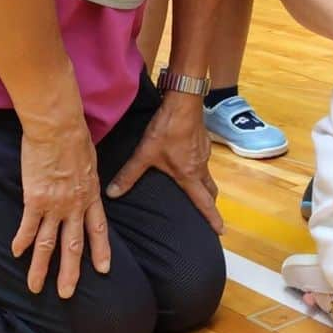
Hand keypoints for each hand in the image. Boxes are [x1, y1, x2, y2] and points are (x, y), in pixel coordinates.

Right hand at [12, 109, 110, 298]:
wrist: (60, 128)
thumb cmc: (76, 138)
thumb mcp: (91, 162)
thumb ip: (87, 181)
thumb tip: (84, 186)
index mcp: (91, 194)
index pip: (98, 228)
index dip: (101, 249)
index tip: (104, 268)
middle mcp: (75, 204)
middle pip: (73, 244)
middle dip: (70, 271)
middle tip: (67, 293)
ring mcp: (55, 204)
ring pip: (47, 243)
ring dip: (41, 267)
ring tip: (35, 286)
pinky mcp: (35, 199)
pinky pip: (28, 226)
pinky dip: (21, 241)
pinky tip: (16, 253)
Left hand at [105, 91, 221, 233]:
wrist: (184, 101)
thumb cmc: (167, 129)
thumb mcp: (145, 154)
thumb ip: (129, 175)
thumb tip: (112, 194)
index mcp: (189, 175)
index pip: (203, 202)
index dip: (212, 217)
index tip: (221, 231)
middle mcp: (201, 166)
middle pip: (210, 189)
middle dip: (209, 202)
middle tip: (208, 213)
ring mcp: (204, 151)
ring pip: (206, 173)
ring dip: (203, 183)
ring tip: (193, 188)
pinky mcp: (203, 139)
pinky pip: (202, 159)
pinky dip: (198, 167)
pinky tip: (187, 161)